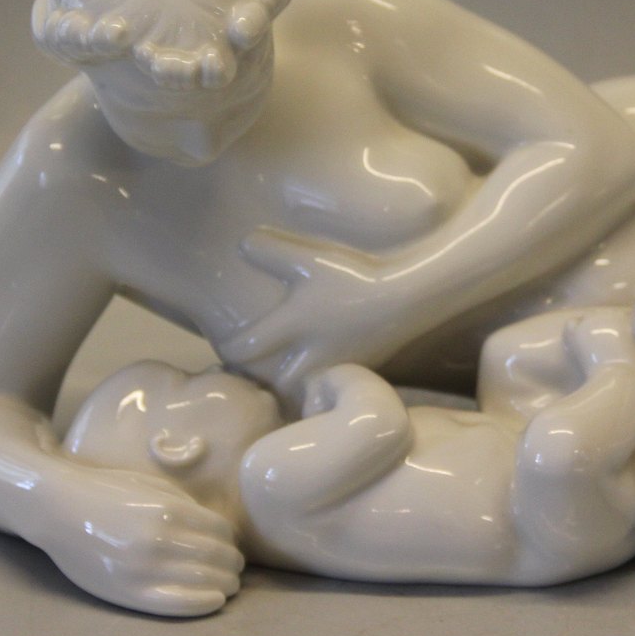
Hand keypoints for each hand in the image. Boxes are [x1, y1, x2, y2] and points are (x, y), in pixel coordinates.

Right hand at [37, 466, 243, 616]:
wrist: (58, 510)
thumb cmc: (108, 493)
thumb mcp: (154, 487)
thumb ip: (187, 507)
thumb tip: (219, 531)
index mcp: (170, 512)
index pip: (221, 532)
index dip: (231, 540)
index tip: (231, 544)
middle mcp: (160, 542)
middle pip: (218, 558)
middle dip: (233, 564)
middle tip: (235, 567)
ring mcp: (144, 570)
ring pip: (205, 582)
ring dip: (225, 584)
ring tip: (228, 585)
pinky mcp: (128, 593)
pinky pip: (177, 604)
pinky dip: (204, 604)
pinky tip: (216, 601)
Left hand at [220, 226, 405, 391]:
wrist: (407, 298)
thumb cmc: (353, 277)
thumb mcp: (309, 259)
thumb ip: (271, 251)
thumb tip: (240, 244)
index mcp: (294, 324)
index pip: (246, 347)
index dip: (229, 347)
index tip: (227, 344)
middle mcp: (310, 352)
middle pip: (274, 384)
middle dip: (262, 383)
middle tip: (255, 373)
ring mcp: (334, 365)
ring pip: (302, 391)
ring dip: (292, 390)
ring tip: (286, 382)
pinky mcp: (356, 370)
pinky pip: (329, 387)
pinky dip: (320, 389)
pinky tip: (319, 376)